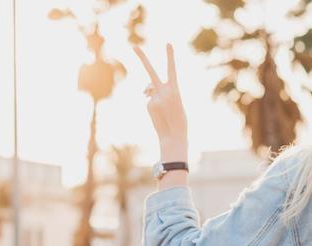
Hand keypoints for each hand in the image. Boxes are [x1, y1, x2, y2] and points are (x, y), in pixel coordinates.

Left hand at [134, 44, 187, 163]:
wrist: (175, 136)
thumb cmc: (178, 119)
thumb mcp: (174, 102)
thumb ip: (162, 90)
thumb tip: (145, 88)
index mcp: (176, 89)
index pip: (172, 69)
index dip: (170, 56)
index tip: (168, 43)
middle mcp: (165, 91)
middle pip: (151, 71)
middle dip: (142, 58)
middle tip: (133, 46)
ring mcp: (155, 98)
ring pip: (149, 89)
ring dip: (151, 92)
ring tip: (162, 108)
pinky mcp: (149, 105)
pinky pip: (148, 100)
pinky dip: (152, 105)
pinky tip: (158, 115)